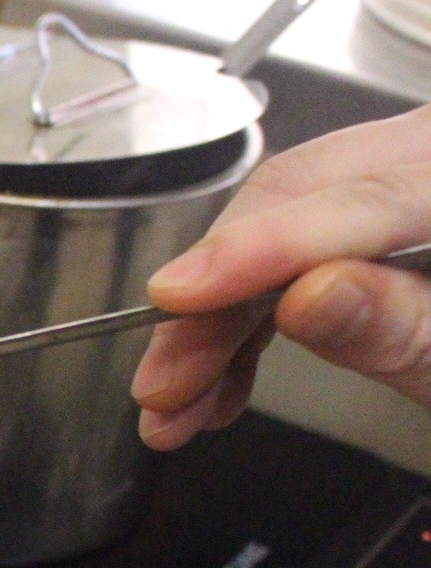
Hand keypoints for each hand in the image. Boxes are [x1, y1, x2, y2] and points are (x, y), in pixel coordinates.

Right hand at [131, 105, 430, 448]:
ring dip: (221, 314)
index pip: (369, 201)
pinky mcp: (397, 195)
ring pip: (288, 217)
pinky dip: (255, 306)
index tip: (178, 297)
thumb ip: (403, 328)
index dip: (264, 250)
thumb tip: (305, 299)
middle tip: (163, 383)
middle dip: (218, 298)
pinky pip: (306, 232)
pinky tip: (225, 375)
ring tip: (180, 402)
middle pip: (307, 197)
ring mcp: (418, 164)